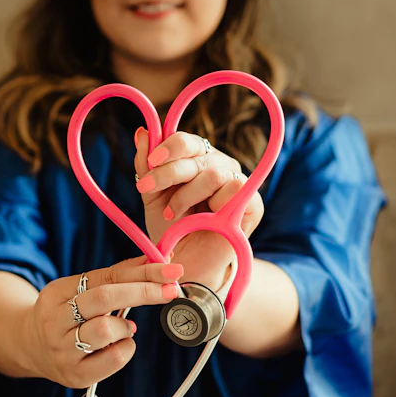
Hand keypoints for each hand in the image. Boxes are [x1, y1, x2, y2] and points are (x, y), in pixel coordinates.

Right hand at [20, 256, 183, 388]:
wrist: (31, 348)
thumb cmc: (66, 315)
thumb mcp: (80, 291)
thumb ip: (115, 277)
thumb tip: (154, 260)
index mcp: (56, 293)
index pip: (104, 277)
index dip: (141, 272)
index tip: (170, 270)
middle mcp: (54, 321)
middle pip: (103, 298)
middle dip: (143, 291)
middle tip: (170, 290)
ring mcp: (62, 350)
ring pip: (105, 330)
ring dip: (126, 326)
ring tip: (125, 328)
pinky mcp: (75, 375)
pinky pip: (113, 359)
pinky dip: (126, 348)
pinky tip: (120, 345)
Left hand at [132, 128, 264, 288]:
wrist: (185, 264)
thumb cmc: (171, 229)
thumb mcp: (152, 196)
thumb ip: (146, 166)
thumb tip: (142, 132)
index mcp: (197, 159)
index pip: (187, 141)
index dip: (168, 147)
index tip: (150, 162)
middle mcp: (219, 165)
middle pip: (197, 154)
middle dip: (168, 172)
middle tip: (147, 189)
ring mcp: (237, 182)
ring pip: (213, 173)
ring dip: (187, 195)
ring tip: (172, 214)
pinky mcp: (253, 204)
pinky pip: (236, 189)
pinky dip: (213, 204)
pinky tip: (201, 219)